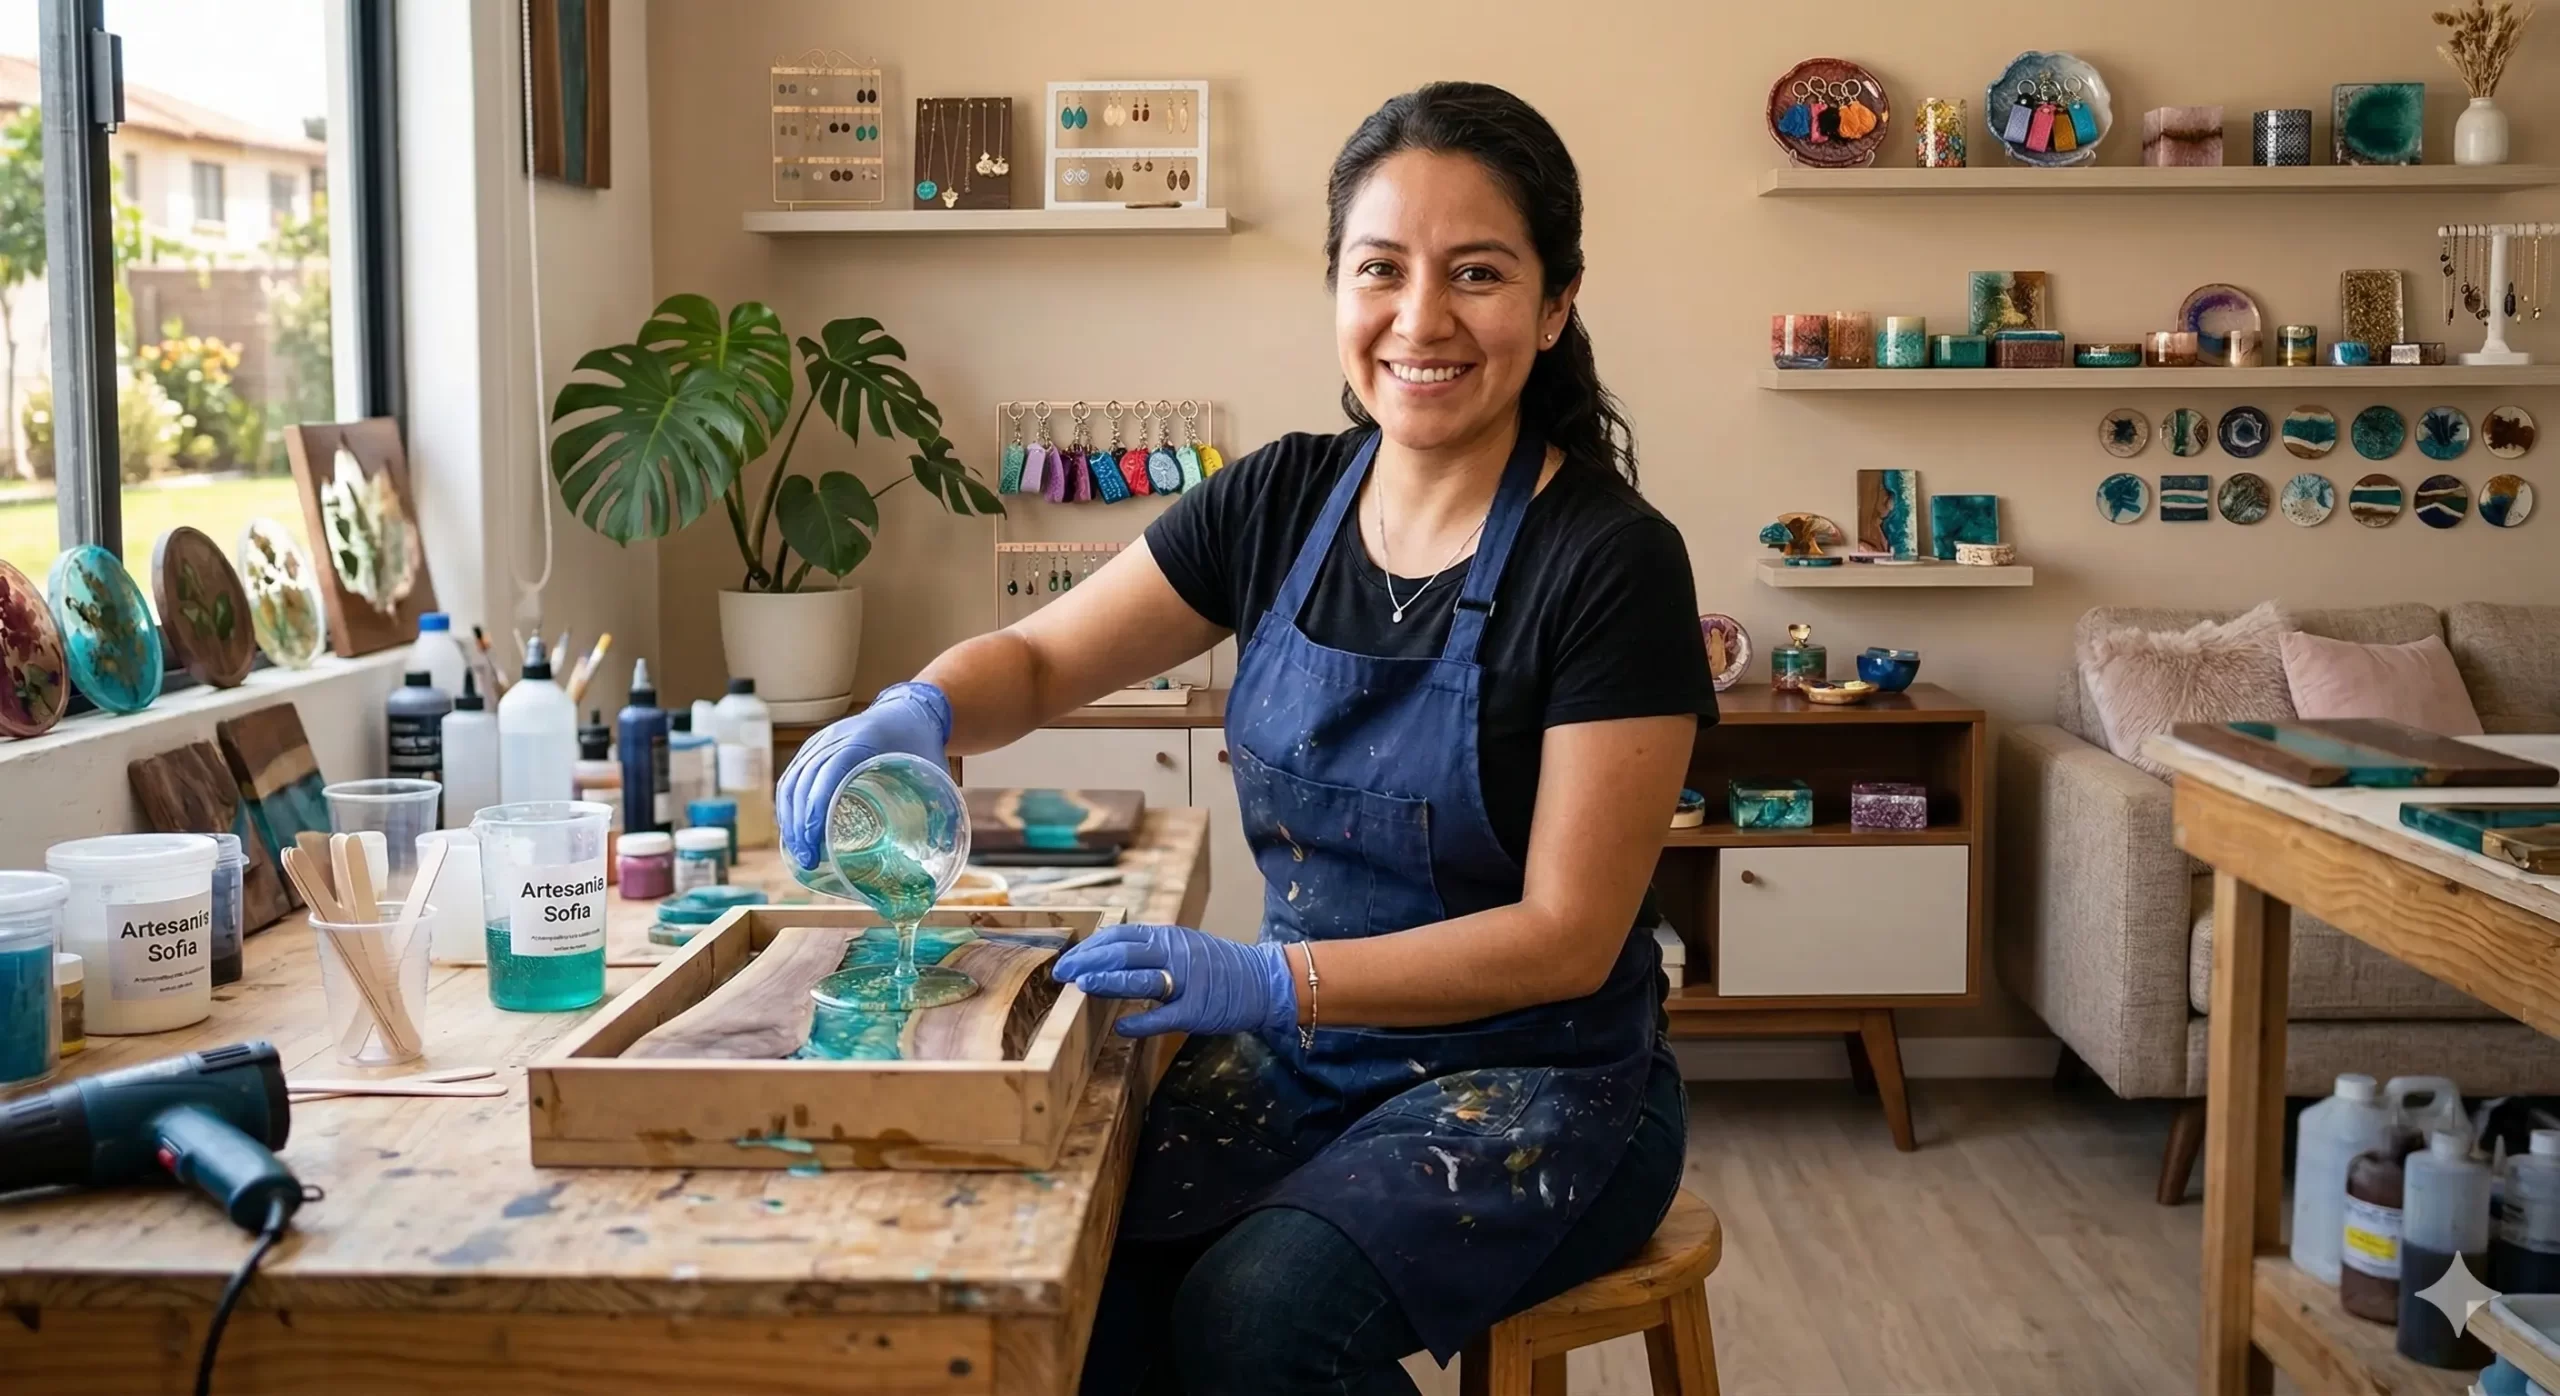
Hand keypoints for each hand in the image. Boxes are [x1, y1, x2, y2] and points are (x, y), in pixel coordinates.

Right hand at [776, 681, 952, 868]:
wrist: (910, 710)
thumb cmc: (922, 743)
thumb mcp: (933, 770)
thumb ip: (939, 805)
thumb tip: (941, 848)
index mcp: (863, 740)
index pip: (828, 774)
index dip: (816, 810)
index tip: (814, 845)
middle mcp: (835, 737)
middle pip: (803, 781)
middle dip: (799, 824)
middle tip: (807, 860)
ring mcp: (820, 741)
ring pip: (792, 780)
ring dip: (789, 818)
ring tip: (799, 852)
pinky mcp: (814, 749)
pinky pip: (792, 776)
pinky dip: (788, 805)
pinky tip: (794, 830)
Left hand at [1052, 923, 1296, 1037]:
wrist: (1263, 981)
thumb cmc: (1218, 967)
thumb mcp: (1183, 947)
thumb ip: (1150, 951)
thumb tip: (1106, 959)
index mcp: (1168, 937)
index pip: (1120, 936)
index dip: (1090, 947)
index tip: (1068, 960)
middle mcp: (1175, 954)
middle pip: (1125, 952)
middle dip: (1089, 962)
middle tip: (1063, 974)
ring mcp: (1187, 982)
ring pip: (1142, 979)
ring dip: (1109, 981)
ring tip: (1082, 986)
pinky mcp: (1198, 1010)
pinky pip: (1164, 1016)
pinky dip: (1140, 1022)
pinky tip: (1121, 1027)